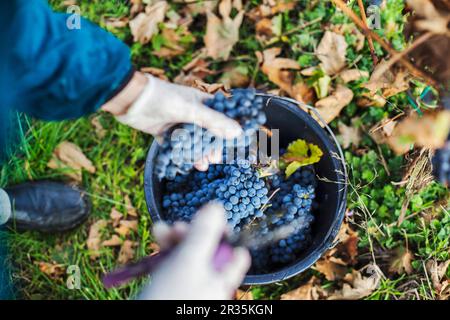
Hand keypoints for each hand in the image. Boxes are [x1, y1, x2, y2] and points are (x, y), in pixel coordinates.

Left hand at [102, 72, 241, 169]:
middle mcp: (191, 113)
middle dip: (212, 147)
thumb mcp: (192, 110)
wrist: (131, 100)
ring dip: (198, 153)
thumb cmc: (163, 98)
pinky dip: (181, 155)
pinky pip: (177, 146)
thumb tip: (238, 132)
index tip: (236, 144)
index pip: (221, 116)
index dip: (228, 130)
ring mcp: (177, 123)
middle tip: (215, 159)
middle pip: (207, 133)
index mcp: (200, 102)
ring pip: (192, 141)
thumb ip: (214, 122)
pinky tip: (186, 164)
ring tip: (202, 165)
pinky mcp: (164, 132)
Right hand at [139, 203, 250, 299]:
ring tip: (160, 229)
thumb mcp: (188, 261)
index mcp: (223, 279)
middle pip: (208, 250)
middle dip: (192, 233)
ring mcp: (192, 285)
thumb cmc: (171, 296)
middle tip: (177, 226)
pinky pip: (174, 264)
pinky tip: (157, 237)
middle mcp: (210, 283)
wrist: (144, 319)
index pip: (236, 254)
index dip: (225, 234)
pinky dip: (166, 250)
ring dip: (175, 239)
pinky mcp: (174, 288)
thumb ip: (204, 234)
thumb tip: (218, 207)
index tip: (212, 219)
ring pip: (188, 255)